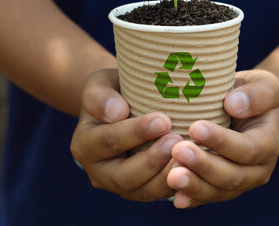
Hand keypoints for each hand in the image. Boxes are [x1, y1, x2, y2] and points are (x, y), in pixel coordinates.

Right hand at [70, 69, 181, 200]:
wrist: (122, 108)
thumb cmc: (114, 91)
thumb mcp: (100, 84)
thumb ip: (100, 96)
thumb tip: (116, 112)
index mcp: (84, 144)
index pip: (108, 141)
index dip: (136, 133)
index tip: (163, 120)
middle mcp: (97, 171)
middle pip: (123, 175)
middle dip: (152, 160)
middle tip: (177, 141)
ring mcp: (119, 186)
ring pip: (143, 191)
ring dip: (166, 176)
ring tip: (189, 156)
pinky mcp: (140, 191)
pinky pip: (158, 194)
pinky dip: (176, 185)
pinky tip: (194, 169)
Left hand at [167, 69, 278, 207]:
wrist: (242, 108)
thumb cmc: (250, 92)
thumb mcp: (262, 84)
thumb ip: (256, 94)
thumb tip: (234, 105)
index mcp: (269, 144)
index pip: (248, 148)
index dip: (222, 141)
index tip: (195, 127)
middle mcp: (258, 170)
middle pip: (233, 176)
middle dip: (204, 165)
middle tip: (178, 151)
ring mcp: (239, 183)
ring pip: (218, 191)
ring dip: (194, 185)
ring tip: (171, 175)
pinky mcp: (221, 189)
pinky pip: (206, 197)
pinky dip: (191, 198)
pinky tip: (176, 198)